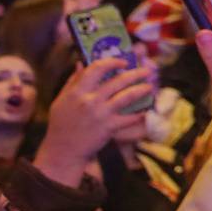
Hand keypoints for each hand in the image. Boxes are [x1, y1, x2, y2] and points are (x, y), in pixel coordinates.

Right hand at [34, 57, 152, 184]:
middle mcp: (90, 100)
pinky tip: (145, 111)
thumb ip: (72, 81)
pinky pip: (129, 118)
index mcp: (77, 91)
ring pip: (127, 96)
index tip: (122, 61)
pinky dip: (138, 114)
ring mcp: (101, 113)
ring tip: (150, 87)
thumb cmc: (61, 124)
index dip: (112, 61)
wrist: (64, 149)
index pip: (97, 68)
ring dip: (141, 90)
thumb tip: (80, 64)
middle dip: (135, 74)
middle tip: (146, 71)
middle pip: (118, 81)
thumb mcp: (61, 99)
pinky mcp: (109, 127)